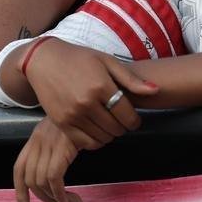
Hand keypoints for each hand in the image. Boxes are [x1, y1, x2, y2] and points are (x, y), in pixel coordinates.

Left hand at [13, 117, 82, 201]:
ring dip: (55, 199)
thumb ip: (53, 149)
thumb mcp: (61, 132)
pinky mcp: (62, 146)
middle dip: (43, 199)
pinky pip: (54, 177)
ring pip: (41, 181)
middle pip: (29, 179)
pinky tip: (71, 198)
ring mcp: (49, 143)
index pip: (19, 168)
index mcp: (35, 138)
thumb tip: (53, 179)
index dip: (19, 191)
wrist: (92, 104)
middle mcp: (38, 140)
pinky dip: (60, 193)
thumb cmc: (82, 120)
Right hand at [23, 38, 157, 149]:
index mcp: (101, 85)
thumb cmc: (79, 58)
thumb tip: (156, 91)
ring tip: (110, 125)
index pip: (127, 114)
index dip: (134, 121)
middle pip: (115, 128)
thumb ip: (131, 79)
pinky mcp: (61, 123)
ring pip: (102, 138)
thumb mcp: (107, 61)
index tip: (134, 119)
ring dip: (110, 135)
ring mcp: (72, 114)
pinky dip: (95, 141)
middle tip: (121, 121)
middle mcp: (86, 102)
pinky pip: (84, 143)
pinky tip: (96, 131)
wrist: (45, 61)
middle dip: (123, 127)